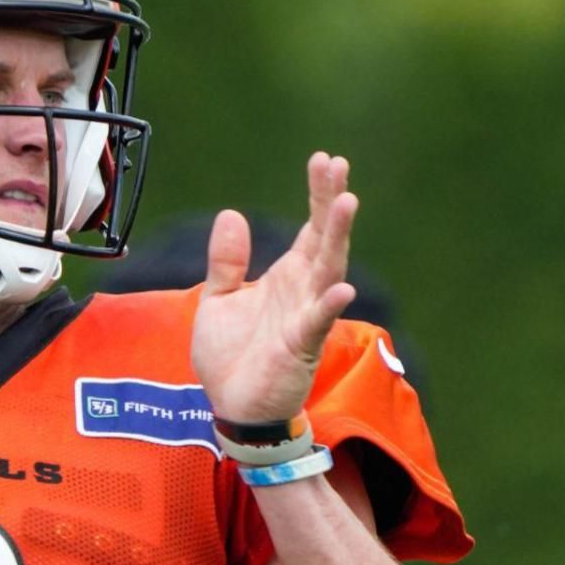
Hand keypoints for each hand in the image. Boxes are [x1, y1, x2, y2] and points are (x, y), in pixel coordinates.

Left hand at [192, 151, 357, 422]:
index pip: (309, 229)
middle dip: (331, 203)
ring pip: (328, 272)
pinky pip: (317, 323)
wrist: (232, 405)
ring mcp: (306, 317)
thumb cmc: (231, 355)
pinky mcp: (300, 347)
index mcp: (287, 277)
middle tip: (338, 167)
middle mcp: (304, 291)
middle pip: (324, 240)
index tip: (324, 160)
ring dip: (338, 239)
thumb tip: (231, 214)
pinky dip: (329, 306)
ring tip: (346, 203)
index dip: (318, 196)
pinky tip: (341, 290)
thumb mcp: (218, 299)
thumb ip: (227, 261)